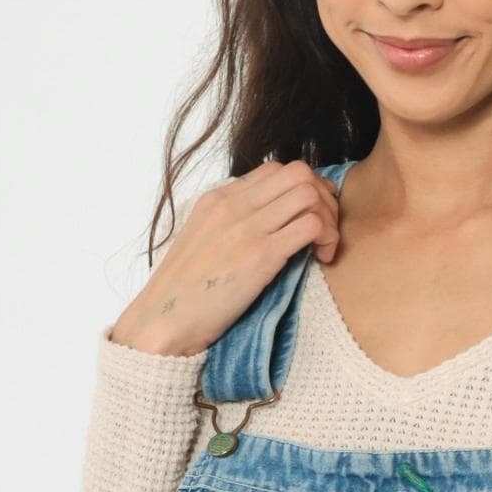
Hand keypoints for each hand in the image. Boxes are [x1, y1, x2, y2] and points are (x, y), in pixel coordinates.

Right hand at [108, 159, 341, 356]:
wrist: (163, 321)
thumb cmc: (184, 293)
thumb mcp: (202, 241)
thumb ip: (230, 224)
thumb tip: (265, 225)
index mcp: (217, 198)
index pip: (274, 170)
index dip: (303, 189)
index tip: (309, 216)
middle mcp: (232, 204)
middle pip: (298, 172)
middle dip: (323, 197)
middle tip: (325, 230)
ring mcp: (246, 227)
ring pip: (308, 192)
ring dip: (329, 217)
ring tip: (324, 247)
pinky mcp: (260, 254)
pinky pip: (311, 224)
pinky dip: (326, 238)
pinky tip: (321, 259)